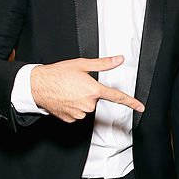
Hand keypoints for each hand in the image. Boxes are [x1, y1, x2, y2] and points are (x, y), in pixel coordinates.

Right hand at [30, 56, 144, 121]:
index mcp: (93, 90)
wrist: (37, 86)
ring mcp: (79, 113)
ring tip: (67, 91)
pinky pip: (77, 113)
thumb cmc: (58, 73)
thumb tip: (119, 60)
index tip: (141, 107)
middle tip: (75, 85)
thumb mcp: (82, 64)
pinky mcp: (71, 119)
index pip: (117, 97)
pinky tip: (64, 99)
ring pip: (86, 107)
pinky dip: (72, 107)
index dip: (131, 102)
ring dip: (80, 100)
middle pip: (96, 100)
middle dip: (89, 92)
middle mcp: (88, 104)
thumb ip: (103, 64)